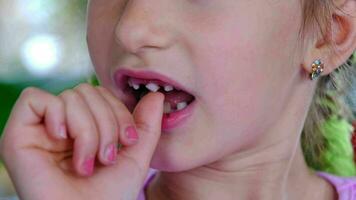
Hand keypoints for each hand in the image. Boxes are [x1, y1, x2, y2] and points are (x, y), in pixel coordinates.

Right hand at [0, 83, 163, 199]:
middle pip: (86, 91)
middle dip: (105, 124)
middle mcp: (61, 125)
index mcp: (84, 127)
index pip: (101, 94)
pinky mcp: (17, 134)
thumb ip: (146, 124)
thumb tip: (156, 94)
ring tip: (86, 163)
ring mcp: (39, 129)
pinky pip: (35, 98)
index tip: (128, 142)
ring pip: (69, 97)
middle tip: (105, 158)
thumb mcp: (135, 156)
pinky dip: (56, 115)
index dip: (119, 111)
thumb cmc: (109, 195)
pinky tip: (61, 139)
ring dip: (86, 131)